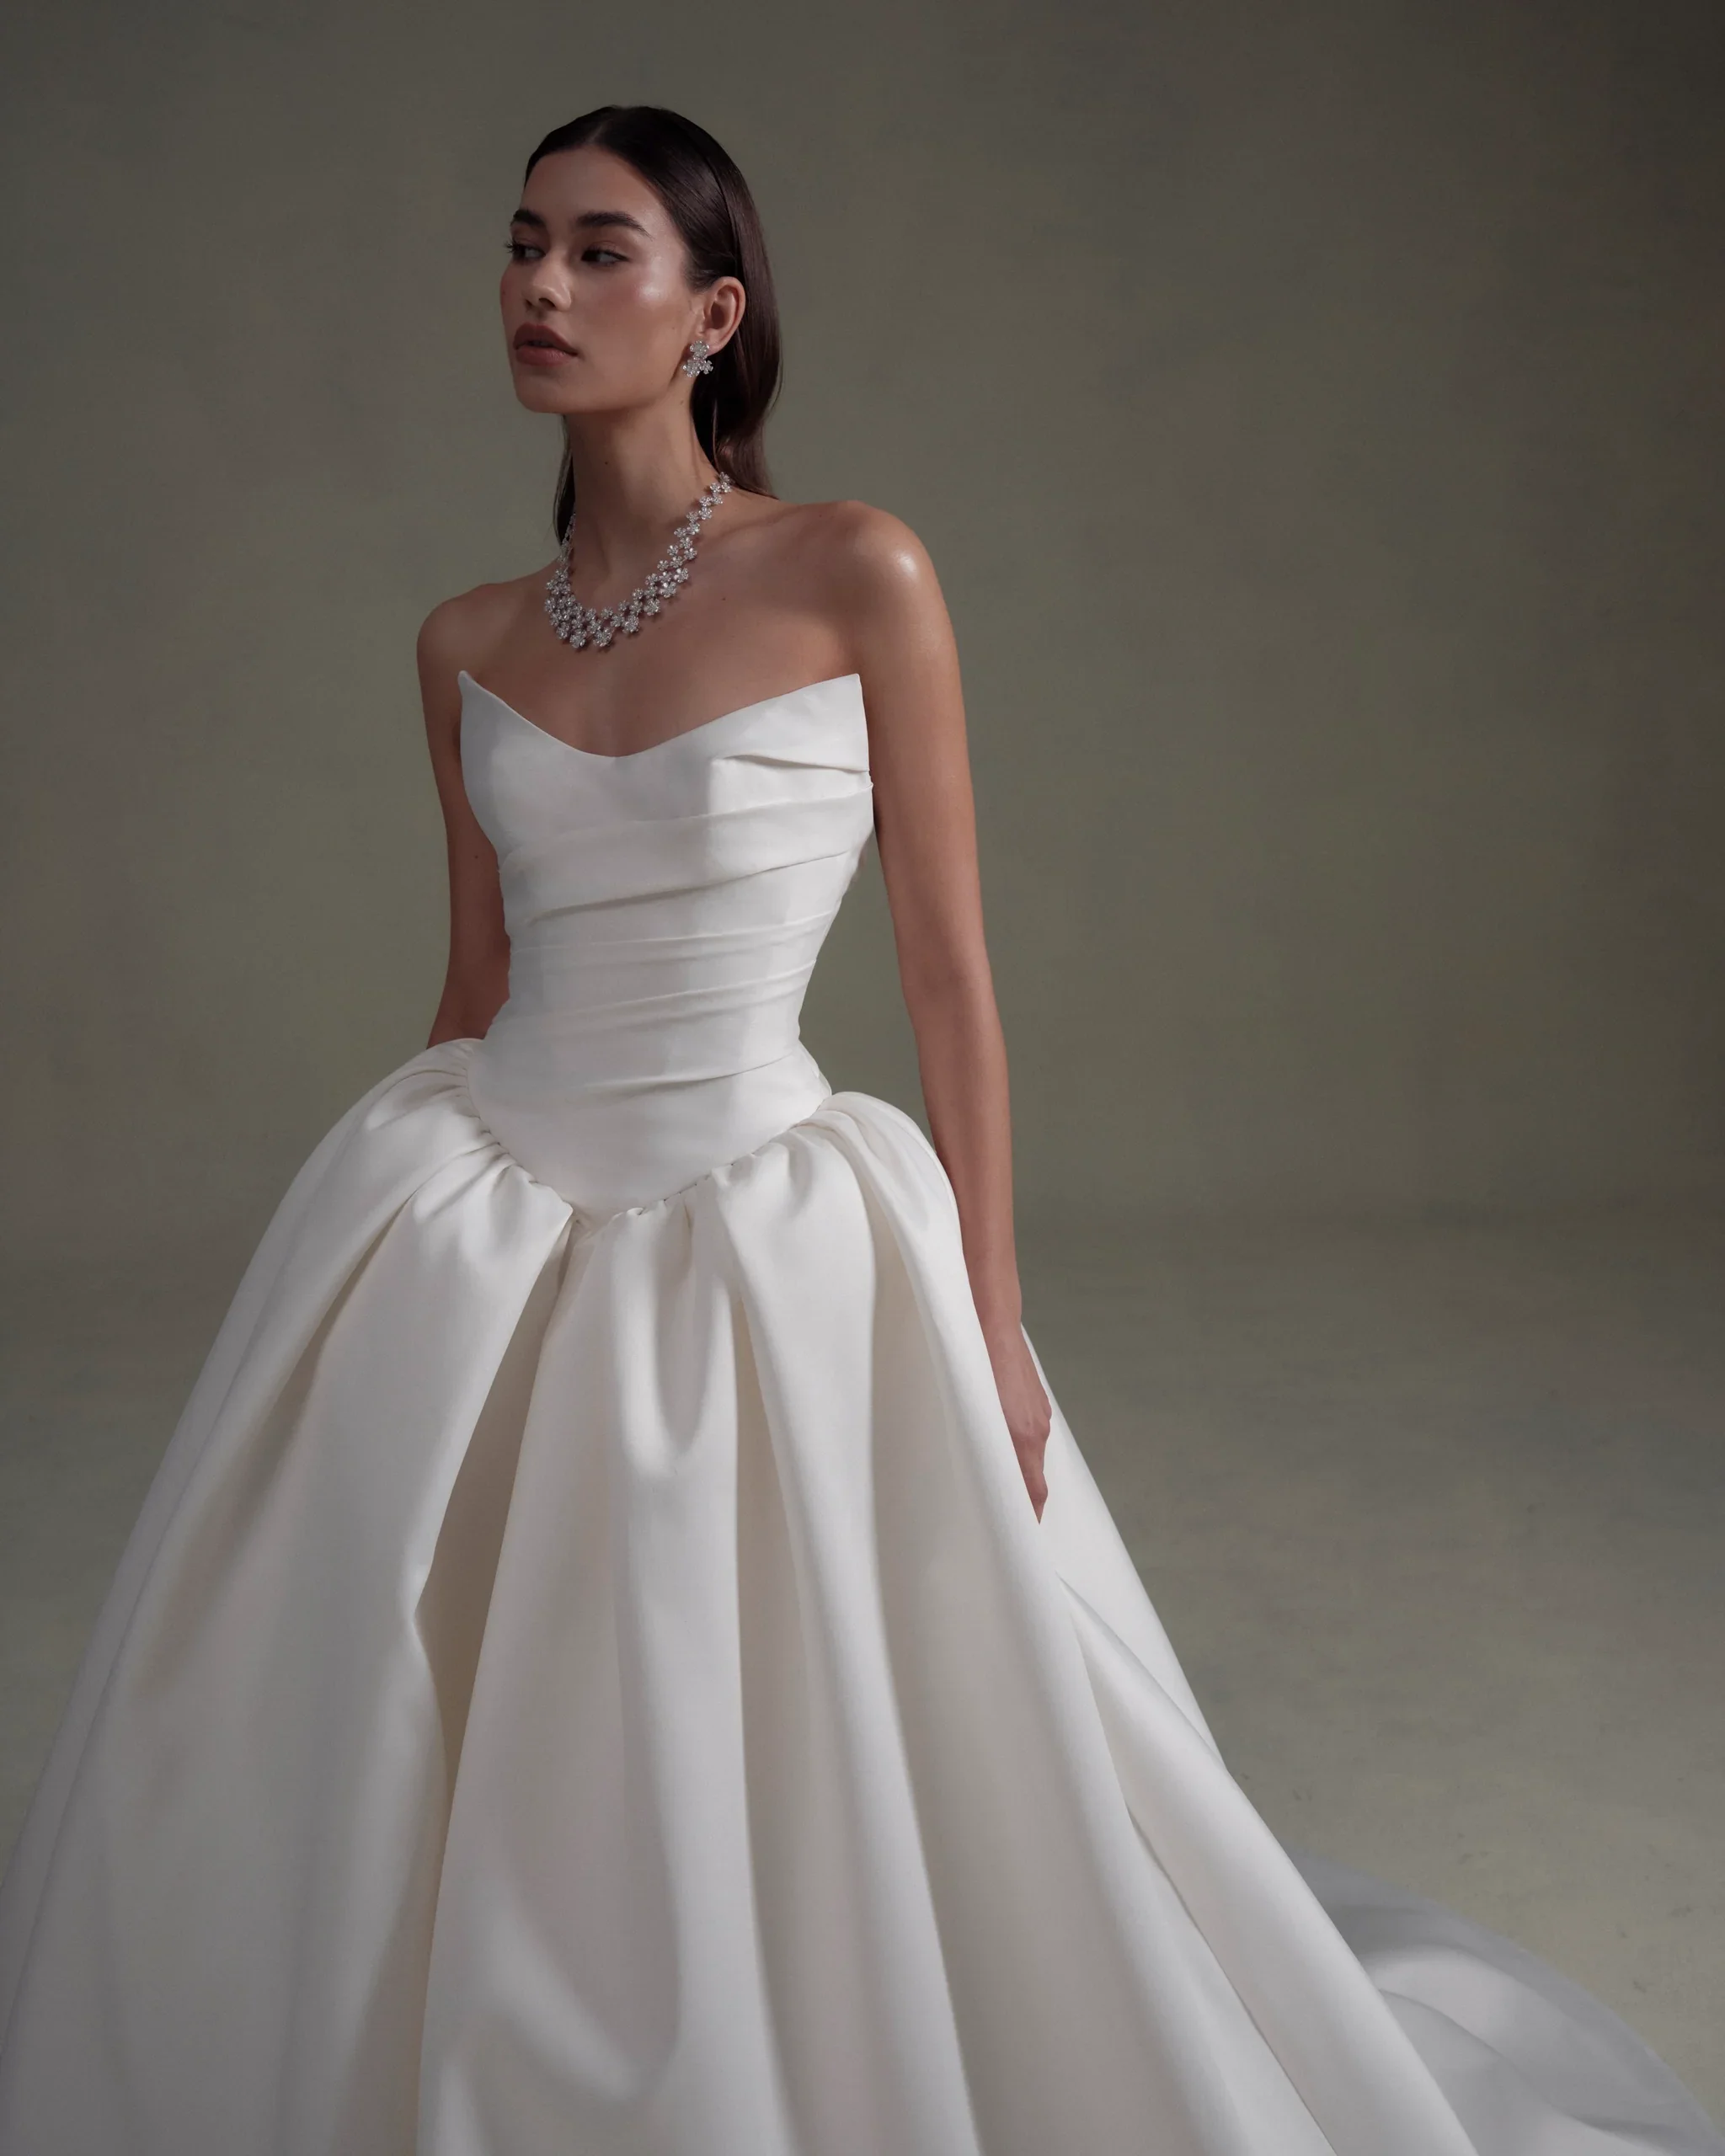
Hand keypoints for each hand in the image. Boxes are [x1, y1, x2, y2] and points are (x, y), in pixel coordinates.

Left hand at [982, 1321, 1051, 1520]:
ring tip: (999, 1482)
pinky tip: (1001, 1442)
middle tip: (1005, 1516)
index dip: (1029, 1517)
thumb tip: (992, 1477)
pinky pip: (1030, 1434)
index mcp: (1024, 1438)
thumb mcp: (973, 1412)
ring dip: (1018, 1470)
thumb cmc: (975, 1366)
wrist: (991, 1323)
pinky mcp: (1036, 1401)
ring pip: (1031, 1455)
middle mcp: (1037, 1430)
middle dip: (1023, 1499)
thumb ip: (986, 1449)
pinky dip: (1020, 1446)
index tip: (1021, 1536)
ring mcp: (1040, 1414)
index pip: (1034, 1493)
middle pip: (1035, 1477)